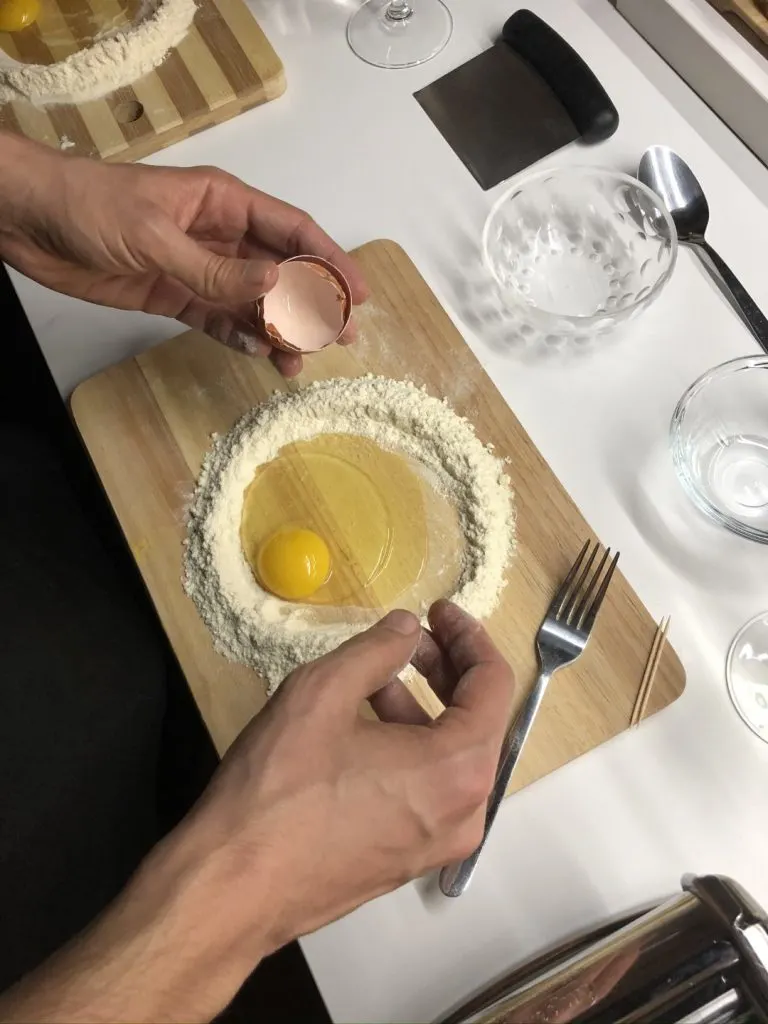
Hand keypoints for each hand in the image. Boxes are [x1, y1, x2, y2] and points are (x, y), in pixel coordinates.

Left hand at [0, 134, 367, 377]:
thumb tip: (278, 284)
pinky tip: (258, 355)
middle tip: (341, 338)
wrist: (29, 221)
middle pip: (281, 271)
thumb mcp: (155, 236)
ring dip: (278, 331)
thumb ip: (216, 268)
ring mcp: (198, 267)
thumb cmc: (90, 208)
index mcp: (223, 203)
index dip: (329, 260)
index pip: (291, 231)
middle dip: (313, 304)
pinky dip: (239, 338)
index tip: (357, 293)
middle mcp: (219, 235)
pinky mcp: (174, 295)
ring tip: (298, 362)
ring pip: (253, 302)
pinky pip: (218, 320)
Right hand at [181, 600, 515, 952]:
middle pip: (479, 720)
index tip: (437, 610)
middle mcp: (464, 813)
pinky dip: (411, 748)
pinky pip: (429, 790)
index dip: (468, 636)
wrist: (233, 888)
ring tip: (376, 678)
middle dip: (448, 669)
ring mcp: (438, 844)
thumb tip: (407, 629)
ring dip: (424, 707)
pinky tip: (365, 727)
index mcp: (457, 769)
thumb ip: (377, 649)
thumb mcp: (322, 693)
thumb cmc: (278, 789)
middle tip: (410, 637)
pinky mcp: (408, 860)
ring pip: (452, 757)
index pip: (494, 684)